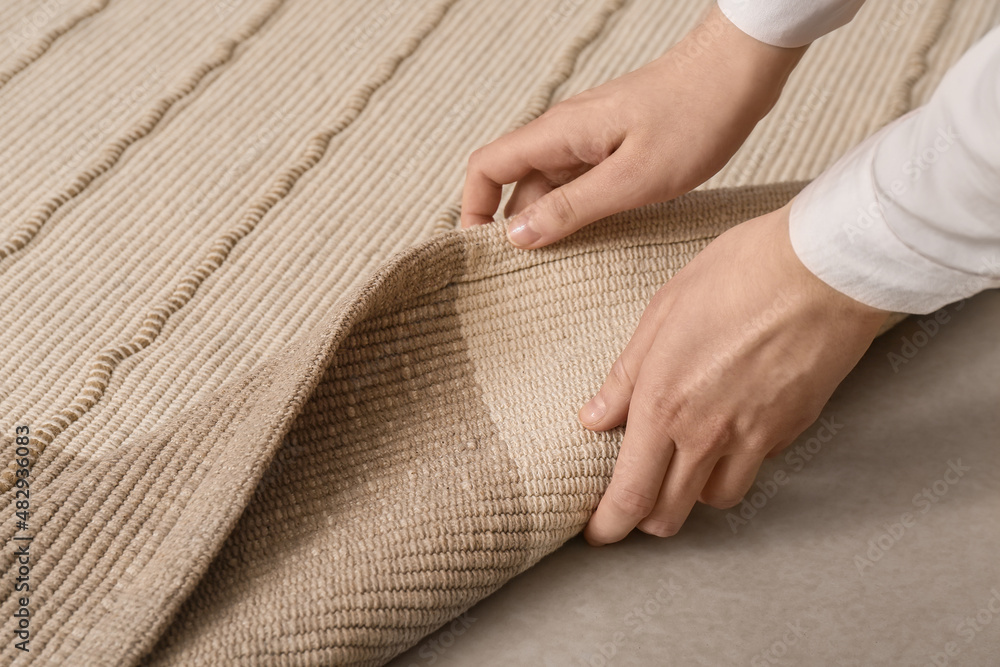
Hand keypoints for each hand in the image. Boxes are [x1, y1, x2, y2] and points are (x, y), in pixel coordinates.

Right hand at [460, 5, 805, 247]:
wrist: (738, 73)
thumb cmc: (693, 116)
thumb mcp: (631, 179)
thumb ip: (571, 209)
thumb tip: (517, 236)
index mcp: (558, 134)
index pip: (487, 167)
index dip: (474, 209)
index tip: (480, 250)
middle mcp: (564, 134)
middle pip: (516, 185)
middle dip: (514, 229)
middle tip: (528, 277)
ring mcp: (589, 140)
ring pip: (550, 187)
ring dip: (551, 224)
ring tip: (565, 268)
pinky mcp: (613, 146)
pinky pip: (580, 184)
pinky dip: (580, 213)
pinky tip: (598, 241)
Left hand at [579, 204, 889, 544]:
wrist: (824, 268)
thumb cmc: (739, 274)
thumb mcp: (661, 312)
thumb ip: (625, 375)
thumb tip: (593, 419)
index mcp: (664, 404)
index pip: (630, 494)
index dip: (609, 526)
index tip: (598, 532)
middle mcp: (707, 433)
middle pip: (671, 514)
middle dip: (645, 519)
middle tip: (634, 502)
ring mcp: (755, 437)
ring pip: (716, 500)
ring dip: (692, 494)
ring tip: (681, 466)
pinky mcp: (791, 429)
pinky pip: (755, 467)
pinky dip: (735, 463)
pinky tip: (728, 432)